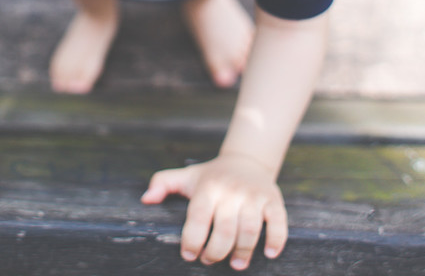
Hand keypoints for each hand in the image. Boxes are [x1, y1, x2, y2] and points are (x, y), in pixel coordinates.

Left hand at [141, 153, 286, 269]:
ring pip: (250, 230)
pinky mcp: (273, 201)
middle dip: (215, 252)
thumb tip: (145, 200)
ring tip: (236, 264)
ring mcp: (254, 196)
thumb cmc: (212, 176)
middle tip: (210, 260)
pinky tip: (269, 254)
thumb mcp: (186, 176)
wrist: (247, 160)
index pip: (198, 218)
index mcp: (208, 188)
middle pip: (225, 230)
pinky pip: (278, 223)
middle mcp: (231, 192)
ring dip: (242, 253)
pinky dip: (276, 240)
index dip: (192, 240)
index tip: (189, 255)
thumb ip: (162, 183)